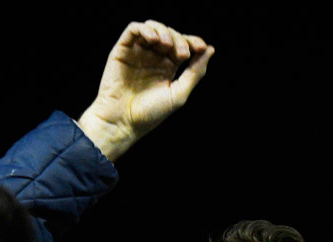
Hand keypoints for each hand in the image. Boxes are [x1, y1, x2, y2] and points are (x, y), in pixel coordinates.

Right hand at [78, 20, 213, 161]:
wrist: (122, 122)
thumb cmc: (150, 113)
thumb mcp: (179, 93)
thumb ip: (196, 72)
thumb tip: (211, 49)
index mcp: (168, 67)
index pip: (183, 45)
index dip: (193, 42)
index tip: (201, 48)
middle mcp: (153, 58)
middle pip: (170, 34)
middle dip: (180, 40)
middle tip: (182, 55)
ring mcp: (137, 53)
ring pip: (153, 28)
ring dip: (164, 31)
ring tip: (167, 45)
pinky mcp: (122, 50)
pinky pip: (133, 29)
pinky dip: (145, 29)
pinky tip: (153, 39)